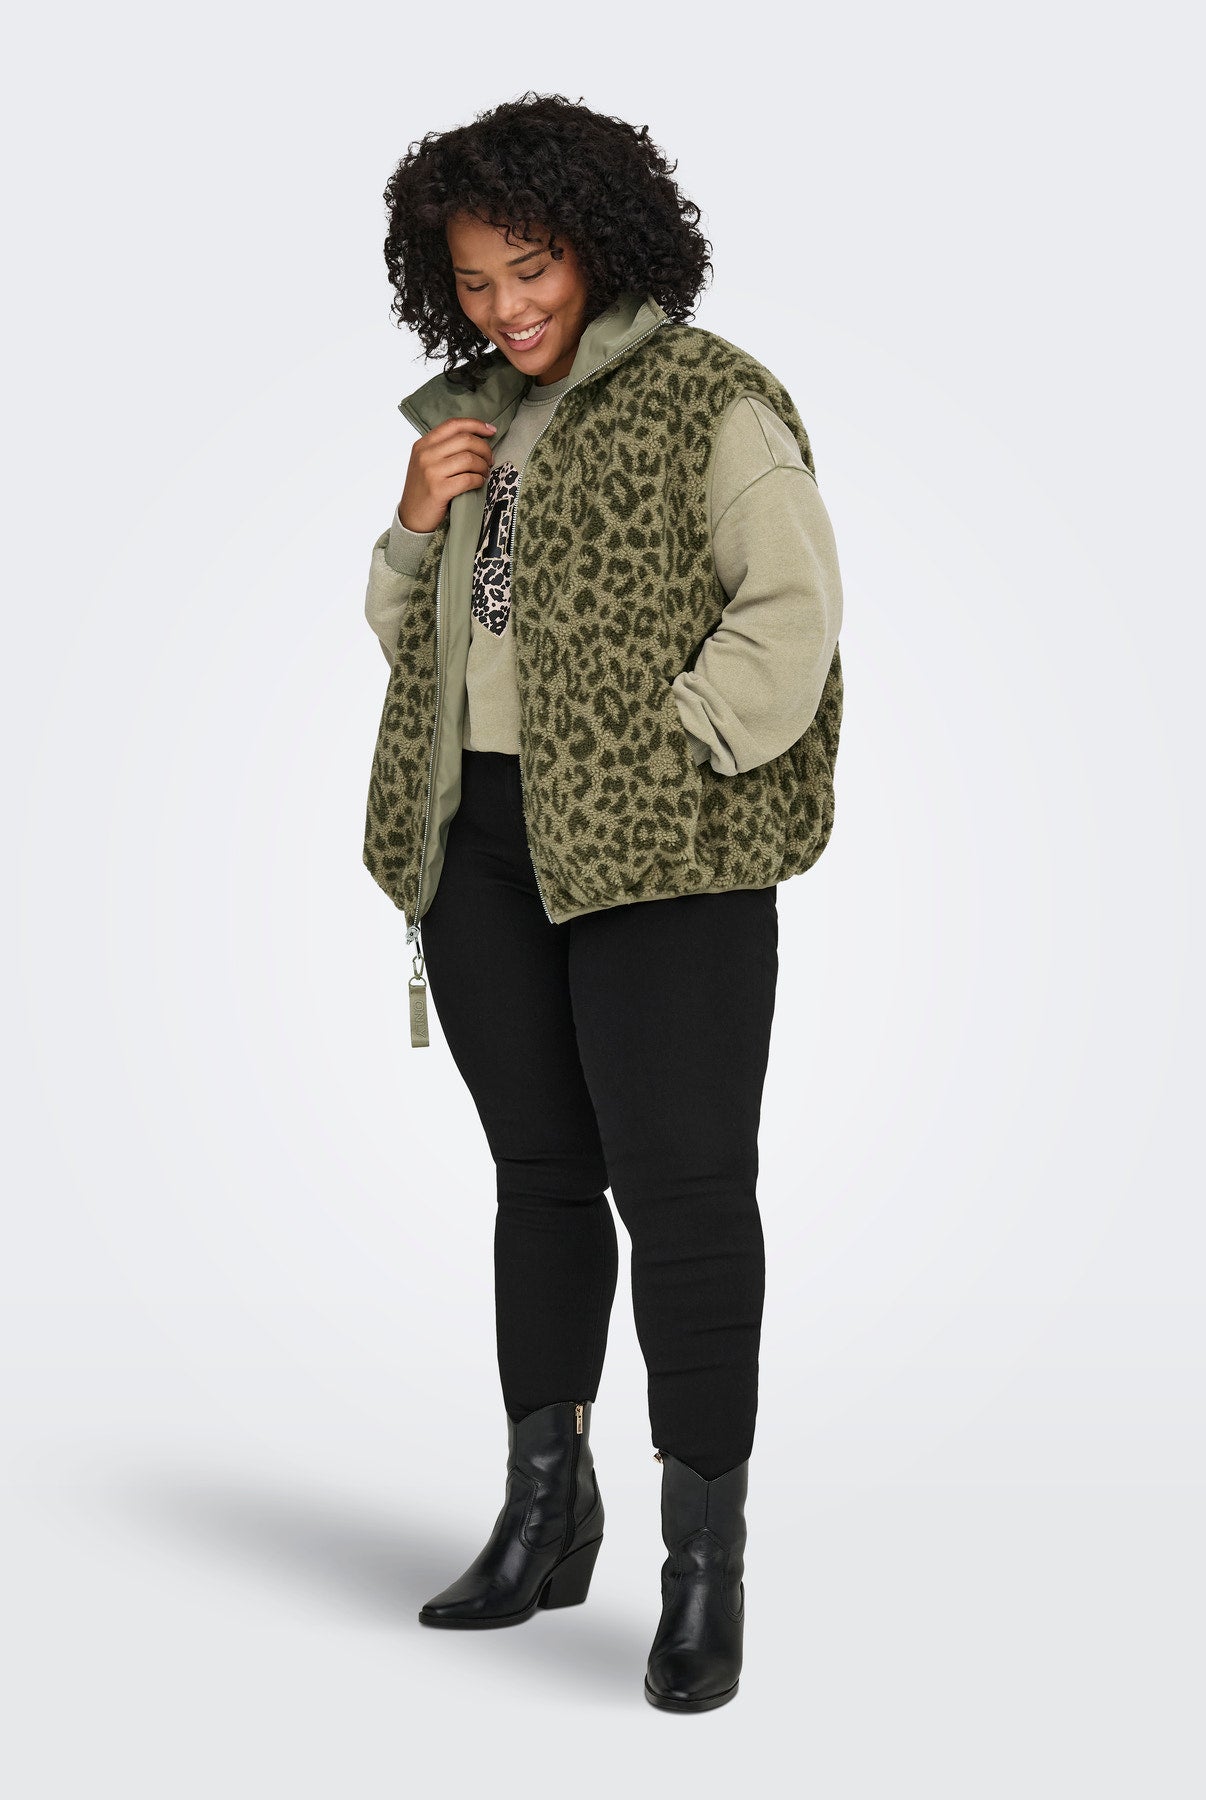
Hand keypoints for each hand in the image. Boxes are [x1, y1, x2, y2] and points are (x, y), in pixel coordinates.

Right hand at [397, 417, 496, 532]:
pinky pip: (468, 479)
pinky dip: (479, 480)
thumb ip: (443, 449)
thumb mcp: (426, 463)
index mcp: (423, 444)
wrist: (411, 518)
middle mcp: (425, 455)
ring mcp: (431, 472)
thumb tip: (475, 438)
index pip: (453, 424)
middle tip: (489, 460)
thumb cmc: (424, 490)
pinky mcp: (439, 490)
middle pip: (465, 440)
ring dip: (483, 466)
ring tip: (484, 473)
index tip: (491, 430)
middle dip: (484, 449)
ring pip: (469, 459)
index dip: (476, 425)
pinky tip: (479, 483)